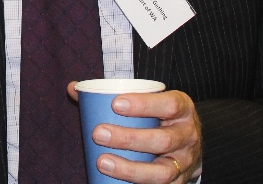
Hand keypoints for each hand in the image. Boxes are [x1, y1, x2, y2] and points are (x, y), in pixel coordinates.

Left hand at [67, 82, 201, 183]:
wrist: (188, 140)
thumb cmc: (159, 115)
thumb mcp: (147, 100)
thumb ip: (112, 93)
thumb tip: (74, 88)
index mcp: (183, 109)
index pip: (169, 105)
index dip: (143, 104)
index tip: (115, 103)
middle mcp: (188, 136)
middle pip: (162, 140)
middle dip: (128, 139)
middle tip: (98, 133)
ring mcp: (185, 162)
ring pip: (161, 171)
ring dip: (130, 169)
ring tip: (103, 162)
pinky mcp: (179, 182)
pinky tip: (117, 182)